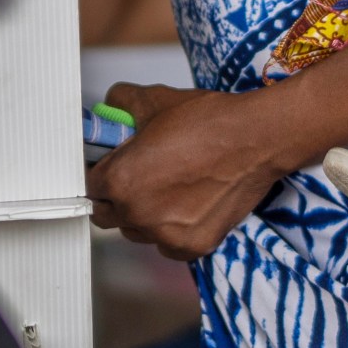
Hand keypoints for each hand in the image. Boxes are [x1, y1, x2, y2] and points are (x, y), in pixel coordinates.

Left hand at [86, 83, 289, 260]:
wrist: (256, 139)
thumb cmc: (209, 121)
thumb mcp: (156, 100)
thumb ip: (122, 103)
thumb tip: (110, 104)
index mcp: (122, 180)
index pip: (91, 186)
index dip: (102, 173)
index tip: (113, 168)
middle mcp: (139, 214)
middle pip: (108, 214)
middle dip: (117, 197)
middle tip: (139, 177)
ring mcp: (166, 235)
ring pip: (137, 231)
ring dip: (144, 215)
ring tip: (168, 188)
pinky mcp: (193, 247)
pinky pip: (167, 244)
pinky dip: (172, 230)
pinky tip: (188, 204)